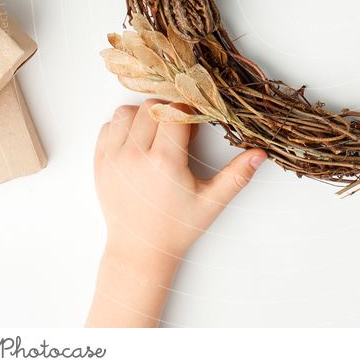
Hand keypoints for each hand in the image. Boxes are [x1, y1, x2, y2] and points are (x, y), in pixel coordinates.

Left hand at [94, 99, 265, 263]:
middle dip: (168, 111)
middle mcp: (135, 156)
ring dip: (143, 116)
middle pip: (151, 107)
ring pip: (126, 113)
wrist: (139, 251)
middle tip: (178, 131)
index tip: (194, 127)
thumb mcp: (211, 202)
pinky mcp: (99, 164)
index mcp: (164, 162)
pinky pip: (107, 127)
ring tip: (156, 134)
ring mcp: (113, 159)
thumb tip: (260, 154)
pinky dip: (122, 128)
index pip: (175, 112)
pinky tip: (137, 143)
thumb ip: (236, 176)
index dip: (189, 113)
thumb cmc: (176, 227)